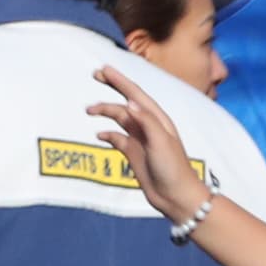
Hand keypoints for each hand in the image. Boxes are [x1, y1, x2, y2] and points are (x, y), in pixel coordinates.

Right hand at [85, 67, 213, 229]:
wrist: (176, 197)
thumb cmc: (173, 168)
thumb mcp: (161, 141)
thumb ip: (146, 121)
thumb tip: (130, 102)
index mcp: (158, 120)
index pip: (136, 94)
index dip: (121, 80)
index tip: (104, 68)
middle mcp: (149, 126)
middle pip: (127, 101)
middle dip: (112, 86)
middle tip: (95, 74)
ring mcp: (140, 139)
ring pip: (119, 118)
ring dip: (105, 111)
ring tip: (88, 110)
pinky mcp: (134, 153)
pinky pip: (117, 138)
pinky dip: (107, 134)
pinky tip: (99, 135)